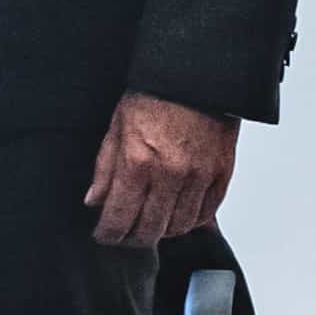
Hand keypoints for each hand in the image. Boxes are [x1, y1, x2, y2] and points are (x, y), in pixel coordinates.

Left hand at [82, 91, 237, 248]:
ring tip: (151, 225)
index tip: (103, 235)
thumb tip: (94, 202)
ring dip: (162, 232)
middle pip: (149, 230)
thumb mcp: (117, 127)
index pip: (119, 217)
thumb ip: (105, 169)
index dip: (108, 234)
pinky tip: (177, 216)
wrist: (196, 74)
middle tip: (125, 236)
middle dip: (132, 239)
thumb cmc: (154, 95)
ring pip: (178, 227)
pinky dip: (190, 221)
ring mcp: (199, 176)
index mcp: (138, 162)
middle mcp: (169, 174)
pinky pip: (205, 213)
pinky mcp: (221, 173)